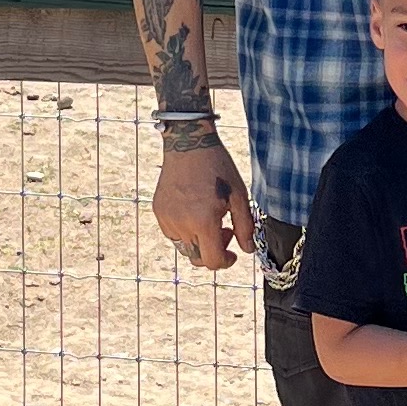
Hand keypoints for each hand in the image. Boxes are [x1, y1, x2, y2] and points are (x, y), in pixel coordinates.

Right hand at [153, 134, 257, 272]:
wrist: (188, 143)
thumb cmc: (217, 167)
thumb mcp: (239, 196)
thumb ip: (245, 226)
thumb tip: (247, 250)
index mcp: (203, 221)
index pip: (211, 261)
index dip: (225, 262)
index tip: (233, 254)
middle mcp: (182, 224)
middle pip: (197, 258)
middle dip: (213, 251)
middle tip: (224, 230)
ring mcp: (167, 219)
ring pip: (184, 247)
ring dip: (199, 242)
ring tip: (209, 218)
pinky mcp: (159, 212)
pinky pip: (172, 233)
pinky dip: (185, 231)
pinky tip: (194, 211)